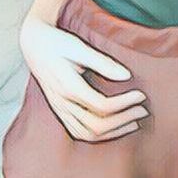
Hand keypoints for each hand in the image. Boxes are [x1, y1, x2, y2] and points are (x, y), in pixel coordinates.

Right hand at [19, 17, 149, 141]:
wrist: (33, 44)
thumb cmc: (58, 42)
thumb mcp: (79, 47)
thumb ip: (102, 63)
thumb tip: (126, 76)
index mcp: (68, 87)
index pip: (101, 106)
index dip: (124, 103)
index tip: (141, 94)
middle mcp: (63, 103)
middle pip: (97, 125)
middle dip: (123, 120)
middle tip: (143, 109)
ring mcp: (60, 109)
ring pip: (88, 134)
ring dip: (114, 131)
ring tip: (134, 121)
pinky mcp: (59, 111)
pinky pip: (79, 132)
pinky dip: (99, 134)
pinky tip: (114, 128)